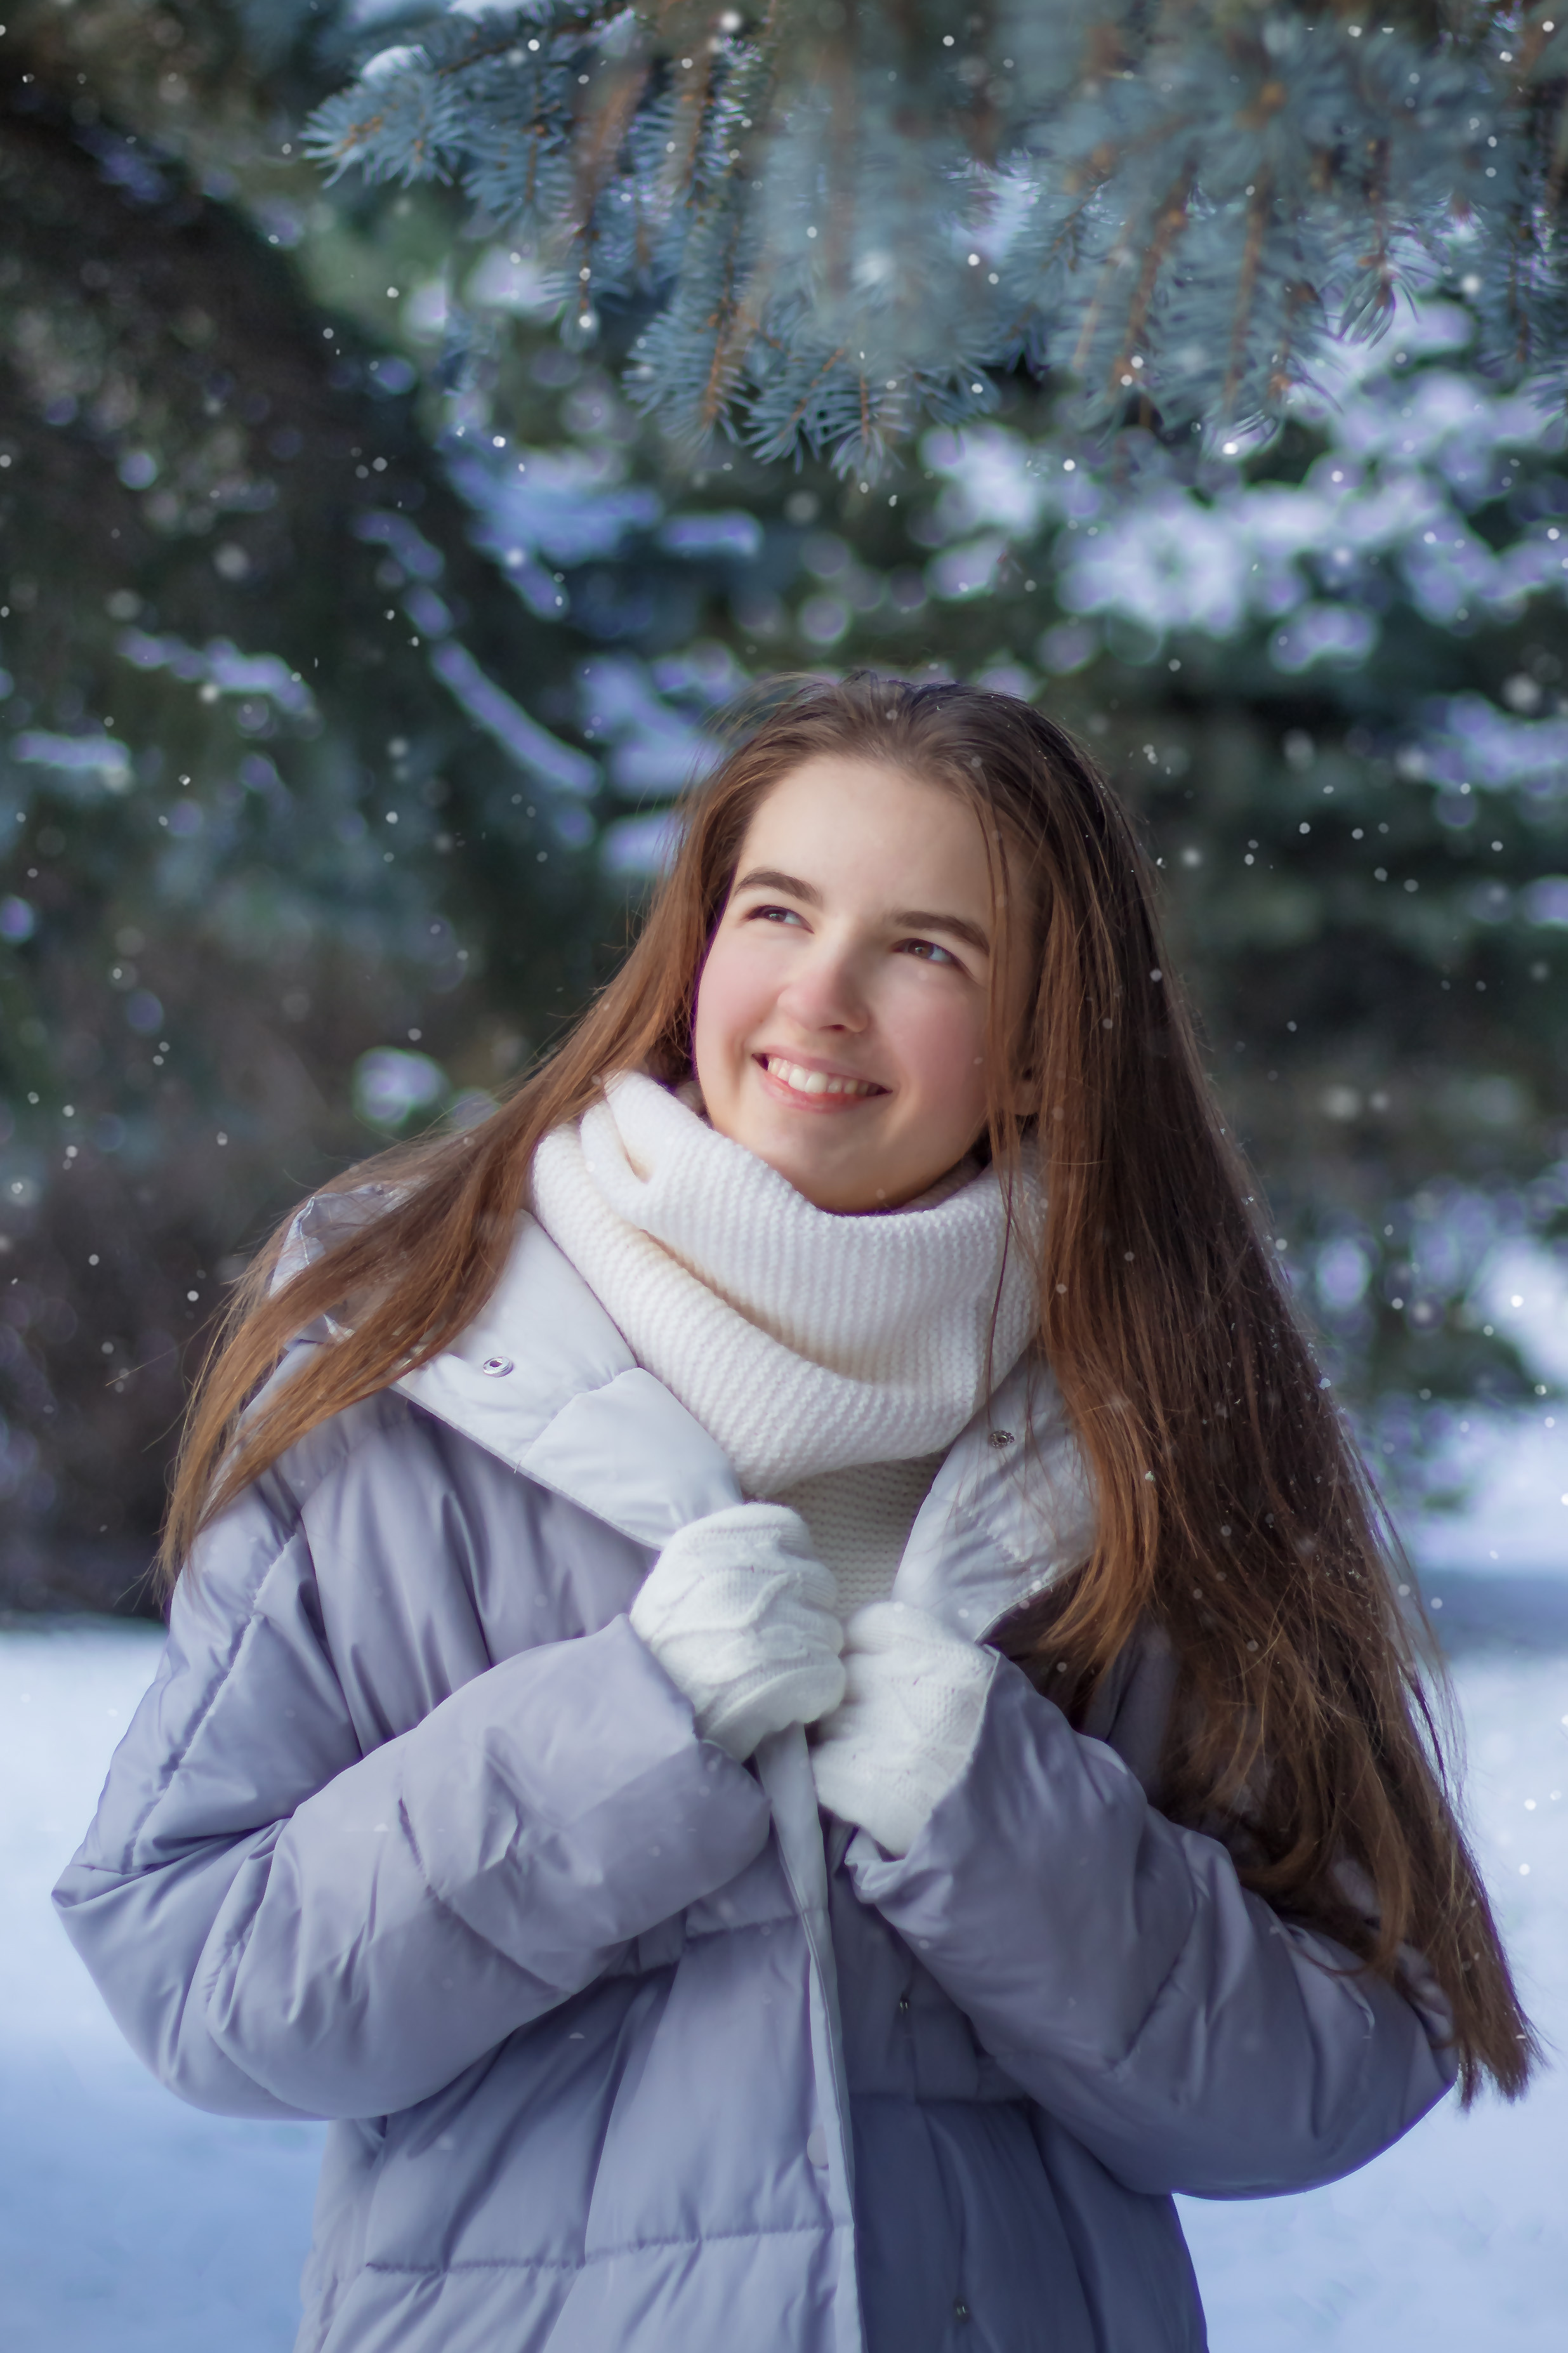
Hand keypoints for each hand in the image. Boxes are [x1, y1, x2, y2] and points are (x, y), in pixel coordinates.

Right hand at [629, 1503, 844, 1762]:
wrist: (641, 1727)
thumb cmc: (660, 1658)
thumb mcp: (674, 1582)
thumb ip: (724, 1554)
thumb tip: (782, 1548)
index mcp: (706, 1543)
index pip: (789, 1529)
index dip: (791, 1563)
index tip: (772, 1594)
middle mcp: (739, 1573)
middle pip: (818, 1581)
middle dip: (804, 1615)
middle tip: (769, 1647)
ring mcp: (767, 1623)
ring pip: (829, 1632)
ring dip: (808, 1659)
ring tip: (767, 1679)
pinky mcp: (790, 1674)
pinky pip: (831, 1676)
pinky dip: (814, 1697)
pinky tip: (780, 1704)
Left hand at [810, 1602, 995, 1856]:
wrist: (1032, 1853)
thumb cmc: (1020, 1774)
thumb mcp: (999, 1696)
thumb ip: (946, 1663)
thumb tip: (892, 1652)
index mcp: (951, 1661)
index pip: (870, 1625)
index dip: (861, 1649)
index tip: (863, 1671)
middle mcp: (910, 1689)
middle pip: (841, 1672)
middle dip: (844, 1697)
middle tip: (859, 1725)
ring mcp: (879, 1736)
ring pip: (823, 1719)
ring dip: (832, 1738)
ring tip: (861, 1764)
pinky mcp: (853, 1785)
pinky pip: (815, 1764)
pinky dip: (825, 1777)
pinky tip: (851, 1792)